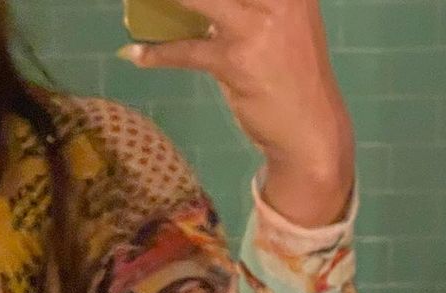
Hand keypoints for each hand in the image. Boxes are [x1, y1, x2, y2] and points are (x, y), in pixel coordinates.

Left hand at [119, 0, 354, 224]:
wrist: (310, 127)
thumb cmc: (292, 73)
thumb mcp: (282, 23)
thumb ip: (250, 5)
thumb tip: (196, 6)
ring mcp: (257, 26)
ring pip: (199, 0)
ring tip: (135, 2)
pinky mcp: (236, 61)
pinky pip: (186, 52)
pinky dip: (157, 54)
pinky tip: (136, 53)